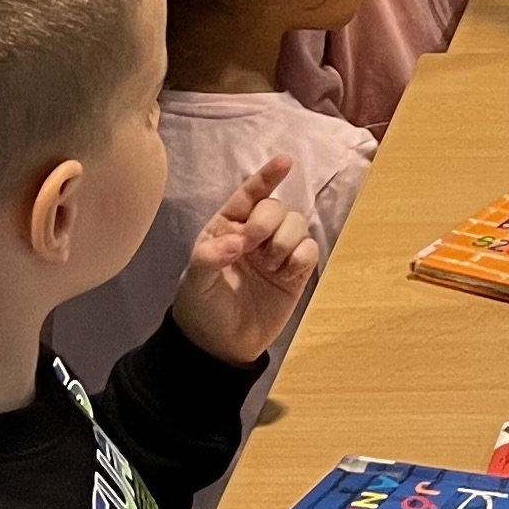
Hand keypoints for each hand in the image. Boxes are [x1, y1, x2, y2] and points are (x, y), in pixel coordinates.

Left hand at [170, 153, 320, 368]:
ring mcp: (277, 252)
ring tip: (271, 265)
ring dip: (286, 240)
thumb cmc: (202, 306)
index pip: (249, 194)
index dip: (267, 177)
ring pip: (298, 224)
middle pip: (277, 208)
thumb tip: (237, 242)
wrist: (220, 345)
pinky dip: (302, 256)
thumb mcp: (197, 280)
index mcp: (228, 227)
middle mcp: (255, 234)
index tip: (285, 162)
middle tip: (254, 246)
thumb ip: (211, 256)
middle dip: (269, 221)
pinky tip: (287, 272)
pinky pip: (311, 250)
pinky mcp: (295, 272)